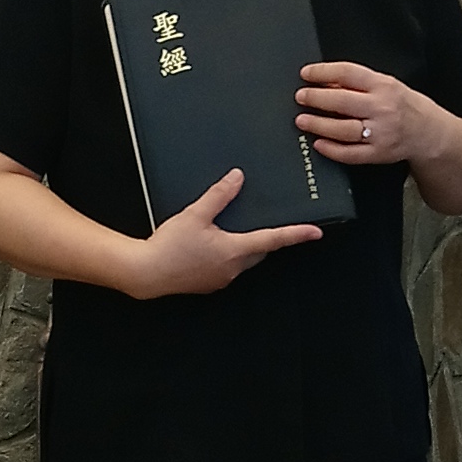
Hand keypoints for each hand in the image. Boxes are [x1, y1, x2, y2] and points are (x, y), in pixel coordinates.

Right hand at [124, 171, 321, 296]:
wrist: (145, 273)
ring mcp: (221, 279)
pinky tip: (211, 247)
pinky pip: (227, 268)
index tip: (316, 232)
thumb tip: (237, 177)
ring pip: (243, 261)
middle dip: (266, 240)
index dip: (296, 234)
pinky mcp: (208, 283)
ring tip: (233, 232)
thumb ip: (219, 196)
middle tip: (272, 227)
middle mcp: (233, 269)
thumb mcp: (195, 215)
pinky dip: (227, 257)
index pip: (272, 239)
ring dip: (244, 248)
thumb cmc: (169, 246)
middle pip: (260, 252)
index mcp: (234, 251)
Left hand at [299, 57, 422, 169]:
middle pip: (341, 101)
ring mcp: (380, 133)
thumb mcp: (386, 85)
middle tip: (301, 97)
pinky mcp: (378, 153)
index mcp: (383, 86)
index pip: (347, 73)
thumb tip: (326, 81)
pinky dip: (331, 149)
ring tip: (302, 120)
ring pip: (343, 129)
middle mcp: (382, 108)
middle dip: (316, 98)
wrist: (428, 133)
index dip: (322, 72)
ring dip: (318, 124)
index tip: (306, 74)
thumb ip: (358, 83)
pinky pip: (350, 153)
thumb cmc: (404, 106)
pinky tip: (318, 143)